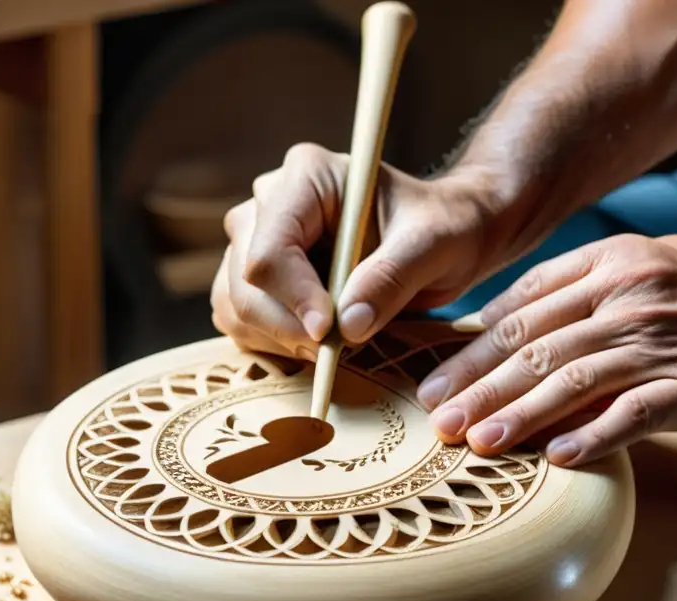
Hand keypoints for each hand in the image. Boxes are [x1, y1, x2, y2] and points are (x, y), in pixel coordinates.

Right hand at [210, 143, 496, 359]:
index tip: (329, 333)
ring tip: (330, 345)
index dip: (294, 297)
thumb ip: (392, 278)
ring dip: (277, 338)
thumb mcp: (434, 246)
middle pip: (245, 280)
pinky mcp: (252, 273)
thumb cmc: (442, 227)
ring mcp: (254, 236)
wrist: (438, 238)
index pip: (270, 248)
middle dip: (287, 326)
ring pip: (234, 303)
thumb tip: (347, 326)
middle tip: (334, 349)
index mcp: (307, 175)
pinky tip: (311, 342)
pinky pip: (236, 317)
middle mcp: (269, 201)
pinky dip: (269, 342)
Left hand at [419, 234, 676, 465]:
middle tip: (438, 419)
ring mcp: (662, 342)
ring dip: (520, 414)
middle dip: (479, 387)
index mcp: (607, 263)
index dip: (471, 349)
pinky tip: (555, 456)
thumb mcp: (636, 268)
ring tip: (478, 441)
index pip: (521, 309)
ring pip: (574, 380)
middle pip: (536, 346)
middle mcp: (629, 297)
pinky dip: (594, 435)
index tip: (435, 382)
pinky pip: (635, 414)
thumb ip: (568, 292)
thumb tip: (491, 329)